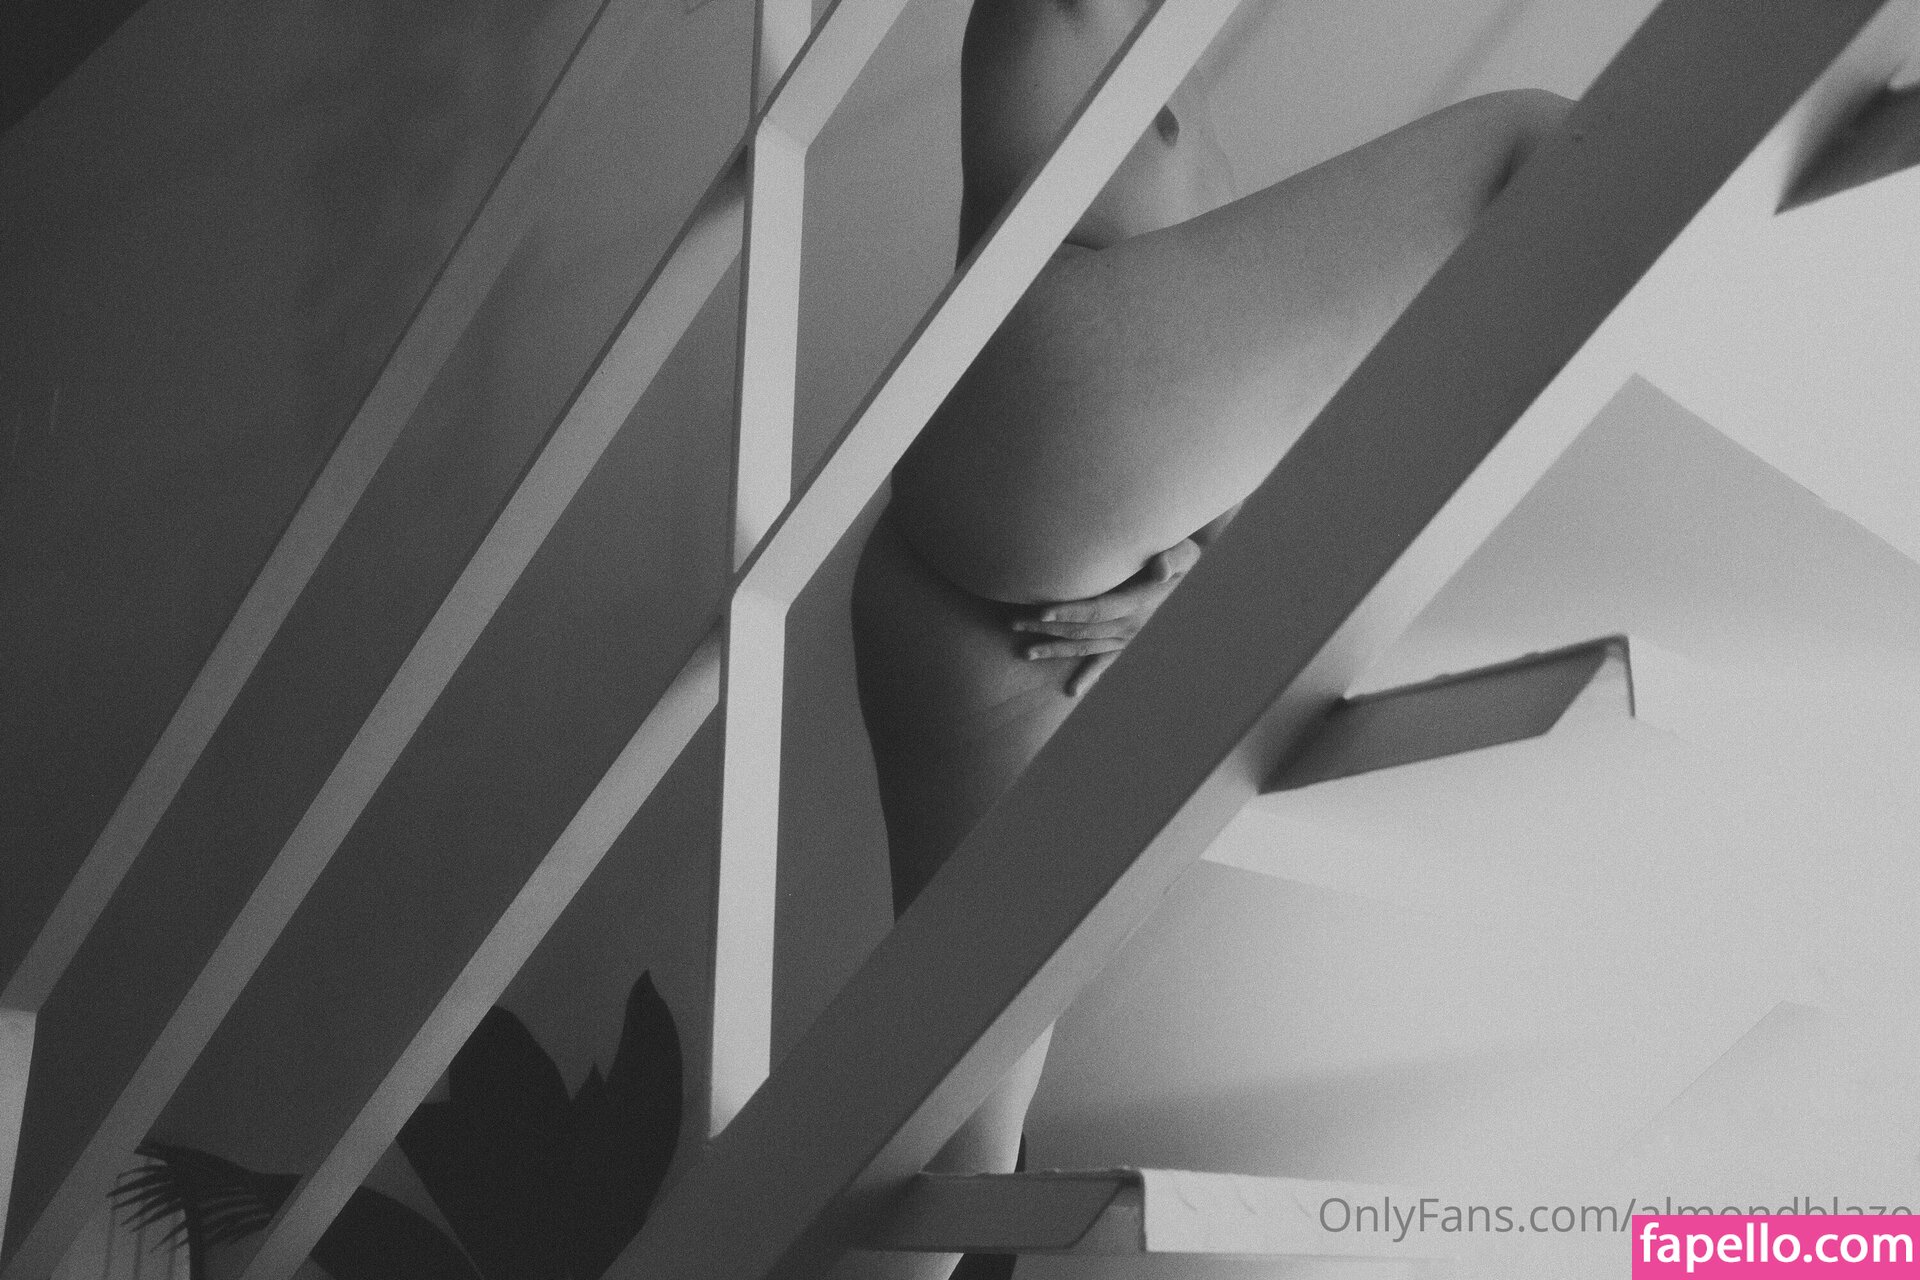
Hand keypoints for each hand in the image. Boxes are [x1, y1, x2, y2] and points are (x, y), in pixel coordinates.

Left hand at [1010, 537, 1202, 696]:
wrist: (1195, 578)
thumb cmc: (1182, 557)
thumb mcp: (1185, 553)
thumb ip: (1173, 558)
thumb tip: (1159, 569)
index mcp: (1138, 602)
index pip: (1096, 609)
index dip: (1068, 612)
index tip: (1042, 613)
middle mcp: (1131, 626)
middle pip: (1082, 630)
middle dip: (1047, 628)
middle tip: (1014, 624)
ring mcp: (1128, 638)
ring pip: (1085, 646)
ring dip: (1054, 649)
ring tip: (1025, 651)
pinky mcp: (1127, 643)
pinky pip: (1105, 662)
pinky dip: (1089, 677)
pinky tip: (1072, 691)